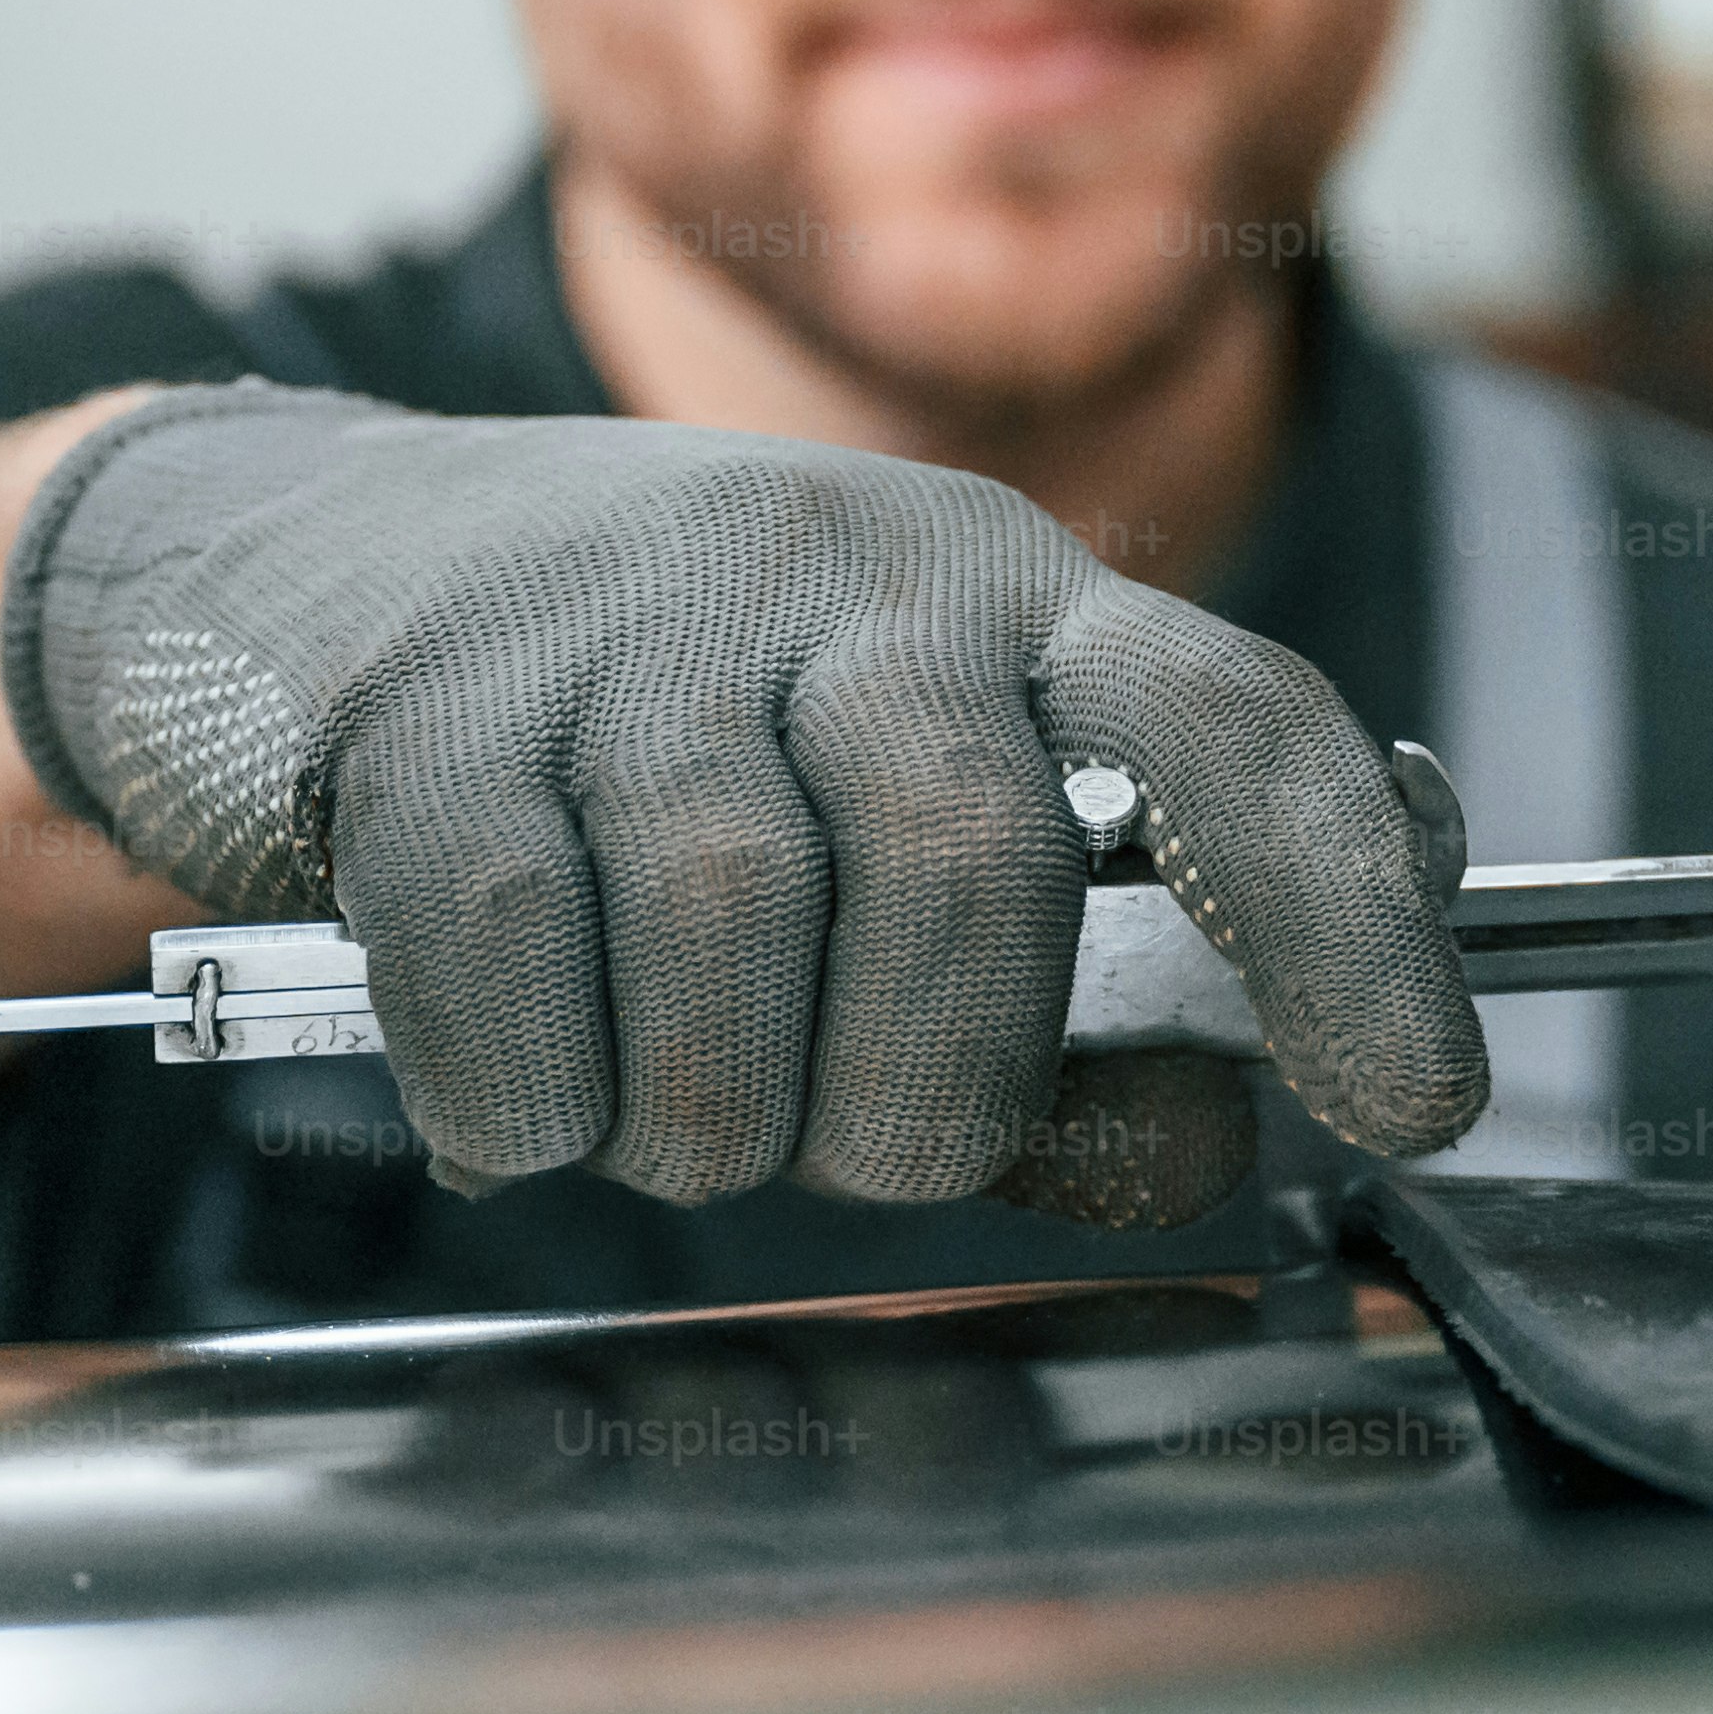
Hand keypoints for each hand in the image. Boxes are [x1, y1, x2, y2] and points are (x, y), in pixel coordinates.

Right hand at [1, 387, 1482, 1204]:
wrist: (297, 569)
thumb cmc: (657, 764)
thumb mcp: (894, 871)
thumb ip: (1079, 1042)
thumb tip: (1228, 1141)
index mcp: (1013, 606)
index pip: (1236, 728)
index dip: (1348, 920)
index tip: (1416, 1103)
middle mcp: (845, 572)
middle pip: (969, 857)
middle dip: (922, 1092)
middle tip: (847, 1144)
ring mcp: (625, 620)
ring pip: (734, 922)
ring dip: (708, 1116)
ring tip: (668, 1107)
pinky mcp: (424, 702)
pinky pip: (517, 954)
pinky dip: (530, 1095)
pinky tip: (524, 1090)